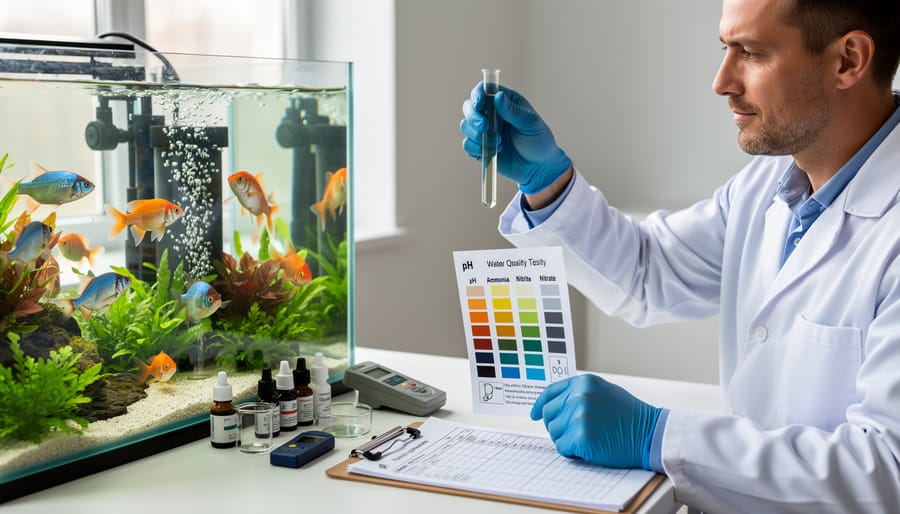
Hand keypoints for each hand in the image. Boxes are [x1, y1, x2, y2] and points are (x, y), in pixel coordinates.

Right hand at [460, 82, 571, 193]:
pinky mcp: (480, 147)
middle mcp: (491, 113)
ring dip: (477, 135)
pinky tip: (494, 152)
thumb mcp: (530, 123)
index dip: (477, 94)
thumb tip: (498, 96)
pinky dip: (477, 148)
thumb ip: (513, 111)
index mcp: (504, 101)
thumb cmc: (538, 140)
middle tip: (485, 127)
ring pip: (466, 126)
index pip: (484, 90)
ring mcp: (484, 131)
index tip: (479, 104)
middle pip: (469, 107)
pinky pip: (467, 145)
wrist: (538, 166)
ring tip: (498, 143)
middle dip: (473, 117)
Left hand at [531, 374, 660, 468]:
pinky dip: (573, 452)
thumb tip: (556, 403)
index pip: (550, 392)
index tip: (534, 414)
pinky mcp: (580, 437)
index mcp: (583, 382)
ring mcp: (578, 416)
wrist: (650, 433)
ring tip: (589, 437)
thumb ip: (579, 393)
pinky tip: (591, 447)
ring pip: (554, 432)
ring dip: (566, 439)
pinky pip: (562, 448)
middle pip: (548, 414)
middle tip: (575, 432)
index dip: (539, 405)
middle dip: (558, 426)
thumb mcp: (604, 392)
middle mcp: (578, 396)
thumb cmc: (630, 416)